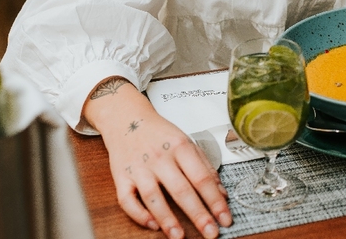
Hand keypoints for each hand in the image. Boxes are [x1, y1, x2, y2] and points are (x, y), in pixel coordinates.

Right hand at [83, 77, 231, 238]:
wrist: (127, 119)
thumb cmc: (160, 133)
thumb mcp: (187, 142)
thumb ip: (204, 166)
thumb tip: (221, 193)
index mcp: (181, 146)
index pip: (202, 178)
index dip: (215, 201)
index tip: (225, 218)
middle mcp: (160, 157)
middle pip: (182, 190)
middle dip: (198, 214)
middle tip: (211, 233)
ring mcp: (139, 168)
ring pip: (154, 197)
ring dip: (168, 220)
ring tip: (180, 237)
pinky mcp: (121, 177)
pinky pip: (127, 200)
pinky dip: (139, 214)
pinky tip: (152, 225)